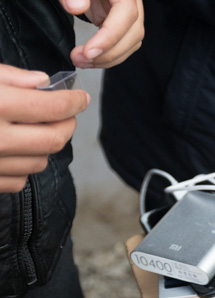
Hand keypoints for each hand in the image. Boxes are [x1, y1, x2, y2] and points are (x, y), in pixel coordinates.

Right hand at [0, 65, 89, 193]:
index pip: (53, 107)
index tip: (81, 98)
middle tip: (64, 114)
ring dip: (43, 146)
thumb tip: (43, 80)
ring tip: (31, 129)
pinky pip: (20, 180)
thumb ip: (8, 76)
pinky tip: (12, 150)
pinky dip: (23, 166)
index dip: (73, 101)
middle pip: (55, 139)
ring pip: (40, 161)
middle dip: (66, 125)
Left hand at [60, 0, 143, 68]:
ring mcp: (129, 12)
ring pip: (131, 43)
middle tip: (80, 59)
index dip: (110, 36)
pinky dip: (110, 55)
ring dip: (109, 58)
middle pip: (133, 33)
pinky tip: (93, 58)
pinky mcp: (121, 21)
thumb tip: (76, 8)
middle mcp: (132, 1)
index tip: (89, 51)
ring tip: (83, 62)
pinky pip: (124, 43)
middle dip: (108, 53)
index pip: (127, 15)